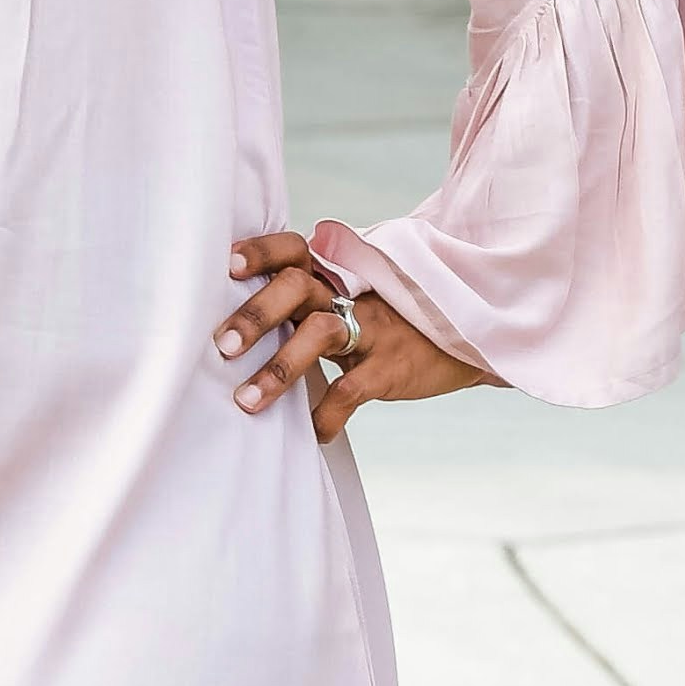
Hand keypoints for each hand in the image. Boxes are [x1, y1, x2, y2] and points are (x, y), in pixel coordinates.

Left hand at [215, 230, 493, 445]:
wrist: (460, 343)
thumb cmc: (383, 328)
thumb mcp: (346, 308)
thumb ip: (300, 312)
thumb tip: (234, 334)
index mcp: (331, 279)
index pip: (293, 250)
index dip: (261, 252)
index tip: (228, 265)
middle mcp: (348, 297)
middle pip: (297, 287)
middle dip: (257, 313)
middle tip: (223, 345)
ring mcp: (372, 331)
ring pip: (320, 334)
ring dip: (280, 368)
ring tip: (247, 402)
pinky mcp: (390, 368)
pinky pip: (351, 391)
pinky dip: (326, 416)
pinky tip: (312, 435)